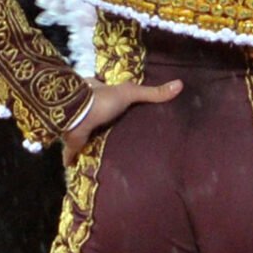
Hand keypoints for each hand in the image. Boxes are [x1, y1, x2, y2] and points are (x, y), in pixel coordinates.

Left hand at [60, 78, 182, 165]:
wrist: (77, 115)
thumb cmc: (101, 101)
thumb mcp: (130, 93)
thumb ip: (152, 92)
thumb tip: (180, 84)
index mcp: (97, 93)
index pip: (104, 94)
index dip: (110, 99)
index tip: (118, 107)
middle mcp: (85, 109)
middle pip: (95, 116)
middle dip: (101, 124)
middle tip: (114, 135)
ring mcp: (78, 126)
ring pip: (84, 134)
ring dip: (89, 141)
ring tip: (102, 152)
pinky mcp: (73, 143)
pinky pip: (72, 154)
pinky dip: (73, 160)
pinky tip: (79, 168)